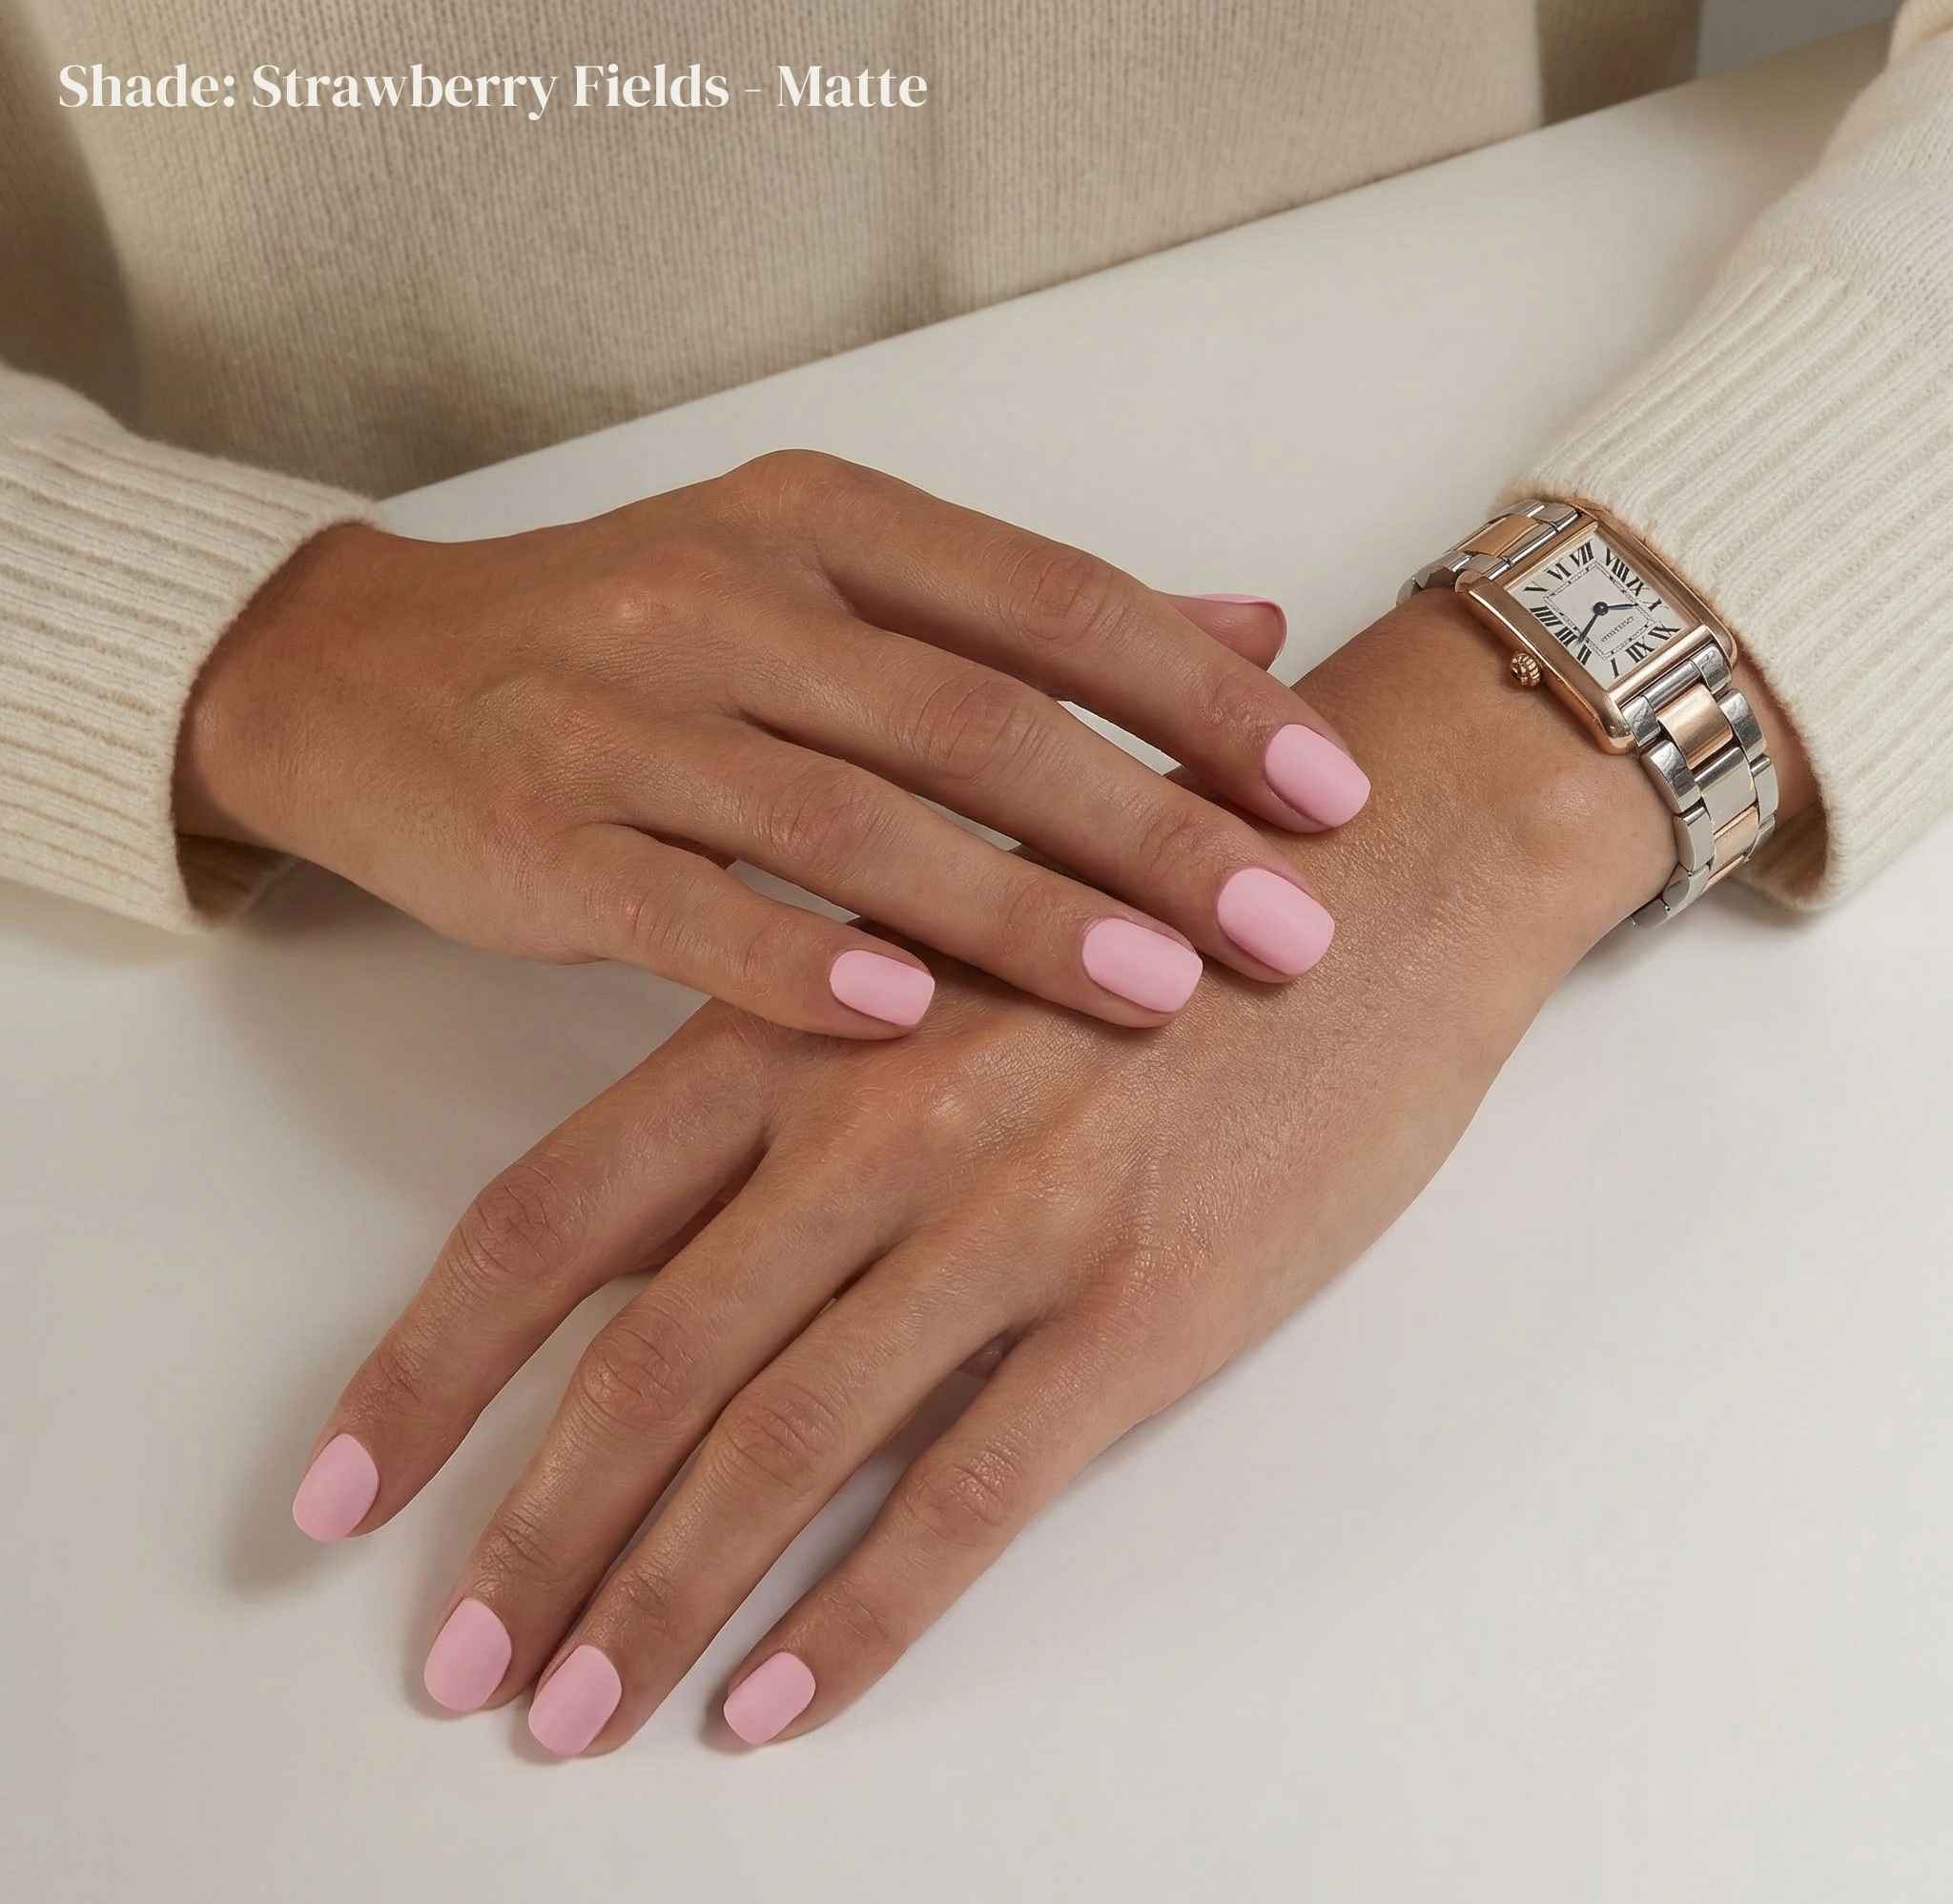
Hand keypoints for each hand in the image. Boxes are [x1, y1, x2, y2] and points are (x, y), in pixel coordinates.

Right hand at [175, 450, 1365, 1034]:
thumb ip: (1030, 613)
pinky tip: (910, 1020)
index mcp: (826, 523)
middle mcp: (733, 598)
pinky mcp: (537, 833)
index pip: (1057, 603)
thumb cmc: (634, 640)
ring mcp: (625, 717)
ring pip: (852, 819)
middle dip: (1151, 829)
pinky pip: (688, 906)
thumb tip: (1254, 623)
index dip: (1206, 699)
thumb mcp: (827, 581)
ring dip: (1012, 911)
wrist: (368, 675)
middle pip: (979, 719)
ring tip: (1156, 994)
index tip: (1331, 796)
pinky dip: (799, 962)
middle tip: (1288, 926)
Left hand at [289, 596, 1812, 1751]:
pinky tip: (780, 1699)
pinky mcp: (1141, 1307)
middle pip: (645, 1361)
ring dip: (659, 1600)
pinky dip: (856, 1617)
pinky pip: (967, 1496)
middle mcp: (871, 1122)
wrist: (1382, 863)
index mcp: (803, 1023)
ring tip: (580, 1714)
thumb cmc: (1153, 881)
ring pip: (781, 1444)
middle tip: (460, 1660)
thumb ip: (806, 1054)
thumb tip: (680, 1220)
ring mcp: (1006, 1219)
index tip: (346, 1487)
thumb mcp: (935, 929)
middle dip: (531, 1532)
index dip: (429, 1364)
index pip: (553, 1212)